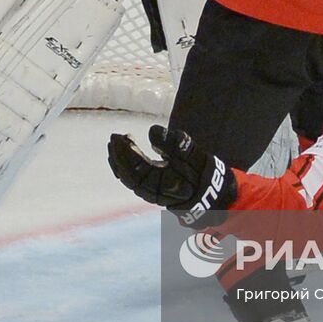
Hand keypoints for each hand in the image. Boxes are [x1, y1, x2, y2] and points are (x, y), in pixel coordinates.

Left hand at [108, 125, 235, 225]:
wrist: (207, 190)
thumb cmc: (199, 171)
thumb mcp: (191, 152)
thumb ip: (174, 142)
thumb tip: (153, 131)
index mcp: (163, 184)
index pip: (138, 169)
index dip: (128, 154)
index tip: (122, 137)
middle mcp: (153, 191)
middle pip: (128, 174)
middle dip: (119, 155)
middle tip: (115, 136)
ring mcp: (148, 191)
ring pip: (126, 177)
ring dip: (118, 159)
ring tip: (115, 140)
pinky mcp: (147, 186)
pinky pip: (130, 177)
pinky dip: (122, 164)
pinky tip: (119, 150)